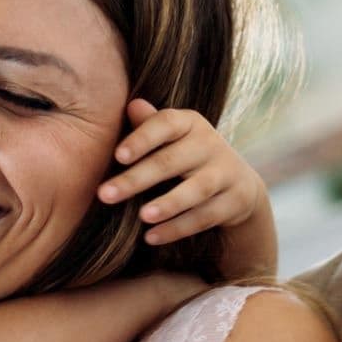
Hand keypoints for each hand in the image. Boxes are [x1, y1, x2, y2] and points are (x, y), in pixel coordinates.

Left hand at [97, 100, 271, 255]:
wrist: (236, 183)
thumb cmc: (184, 155)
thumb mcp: (169, 138)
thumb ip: (148, 125)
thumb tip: (131, 104)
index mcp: (189, 123)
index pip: (165, 123)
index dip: (142, 139)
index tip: (118, 156)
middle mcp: (210, 143)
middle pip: (171, 161)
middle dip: (136, 179)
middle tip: (104, 195)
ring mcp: (227, 172)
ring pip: (196, 190)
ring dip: (168, 204)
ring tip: (142, 216)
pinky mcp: (236, 200)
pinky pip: (205, 216)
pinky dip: (178, 228)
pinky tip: (151, 237)